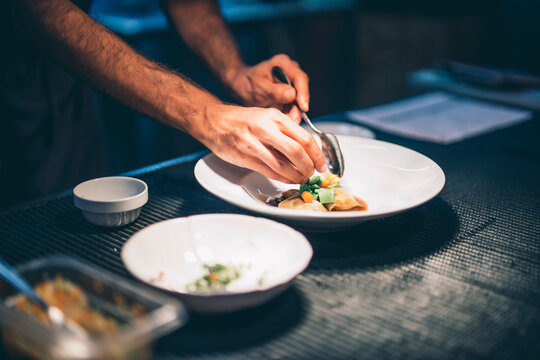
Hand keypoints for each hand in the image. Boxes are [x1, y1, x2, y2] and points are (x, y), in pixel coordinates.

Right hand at [195, 104, 326, 183]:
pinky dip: (282, 178)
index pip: (305, 138)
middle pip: (297, 152)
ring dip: (296, 176)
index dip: (317, 154)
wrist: (214, 121)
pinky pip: (269, 171)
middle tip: (313, 173)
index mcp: (275, 117)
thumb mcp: (266, 116)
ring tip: (301, 178)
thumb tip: (307, 148)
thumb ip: (285, 130)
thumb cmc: (242, 120)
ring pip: (283, 165)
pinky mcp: (245, 157)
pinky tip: (287, 179)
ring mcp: (254, 144)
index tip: (322, 164)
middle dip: (309, 167)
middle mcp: (265, 129)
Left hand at [227, 54, 309, 123]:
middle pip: (302, 89)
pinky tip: (285, 118)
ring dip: (295, 111)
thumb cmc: (247, 83)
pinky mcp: (289, 92)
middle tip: (294, 119)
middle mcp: (290, 71)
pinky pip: (294, 104)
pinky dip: (291, 112)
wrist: (241, 86)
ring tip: (288, 121)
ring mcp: (291, 81)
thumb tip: (292, 95)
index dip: (303, 93)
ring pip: (299, 98)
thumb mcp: (258, 88)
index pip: (300, 78)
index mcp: (283, 63)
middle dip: (299, 105)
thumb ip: (275, 91)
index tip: (303, 107)